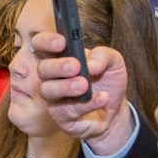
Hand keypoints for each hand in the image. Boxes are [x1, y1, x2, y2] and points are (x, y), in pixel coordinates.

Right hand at [35, 34, 132, 150]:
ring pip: (47, 90)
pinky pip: (67, 110)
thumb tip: (91, 64)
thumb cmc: (108, 82)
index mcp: (60, 57)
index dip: (46, 41)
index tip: (62, 42)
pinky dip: (87, 104)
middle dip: (57, 66)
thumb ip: (103, 56)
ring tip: (85, 85)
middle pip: (42, 68)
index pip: (41, 44)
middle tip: (75, 66)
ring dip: (66, 86)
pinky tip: (102, 98)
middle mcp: (52, 76)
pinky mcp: (61, 116)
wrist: (115, 110)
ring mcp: (54, 97)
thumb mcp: (113, 62)